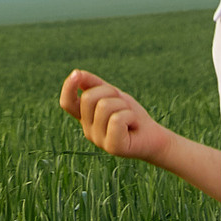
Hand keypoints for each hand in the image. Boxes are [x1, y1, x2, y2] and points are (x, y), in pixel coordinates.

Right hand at [60, 70, 174, 162]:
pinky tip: (134, 126)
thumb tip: (76, 73)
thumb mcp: (112, 95)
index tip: (77, 74)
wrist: (154, 136)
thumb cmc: (131, 114)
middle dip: (110, 92)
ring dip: (123, 105)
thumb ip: (94, 85)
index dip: (67, 87)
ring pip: (104, 106)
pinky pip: (117, 119)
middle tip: (123, 104)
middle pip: (88, 98)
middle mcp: (88, 130)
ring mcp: (99, 140)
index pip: (67, 103)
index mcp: (85, 117)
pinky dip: (130, 116)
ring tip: (129, 117)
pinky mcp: (112, 147)